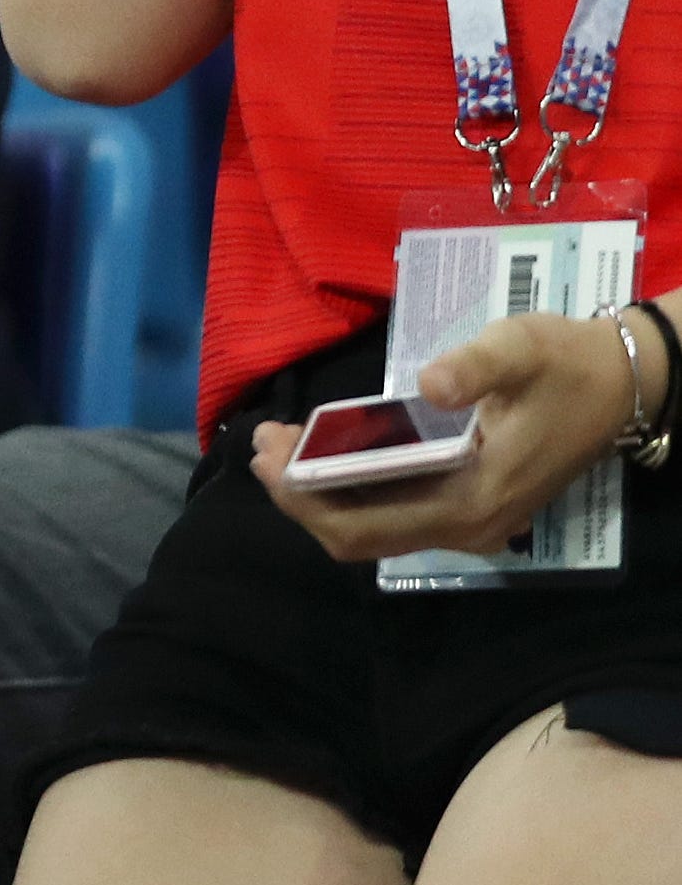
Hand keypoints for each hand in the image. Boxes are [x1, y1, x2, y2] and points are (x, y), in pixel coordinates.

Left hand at [253, 312, 634, 561]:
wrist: (622, 383)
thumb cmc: (566, 365)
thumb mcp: (521, 348)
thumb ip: (475, 366)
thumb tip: (430, 384)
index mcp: (471, 501)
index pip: (363, 525)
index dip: (304, 498)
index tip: (268, 454)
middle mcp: (465, 528)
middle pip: (355, 536)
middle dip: (299, 495)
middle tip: (262, 443)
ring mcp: (465, 523)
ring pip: (369, 528)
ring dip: (318, 492)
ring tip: (281, 443)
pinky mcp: (464, 507)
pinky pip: (389, 512)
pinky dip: (348, 487)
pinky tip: (323, 449)